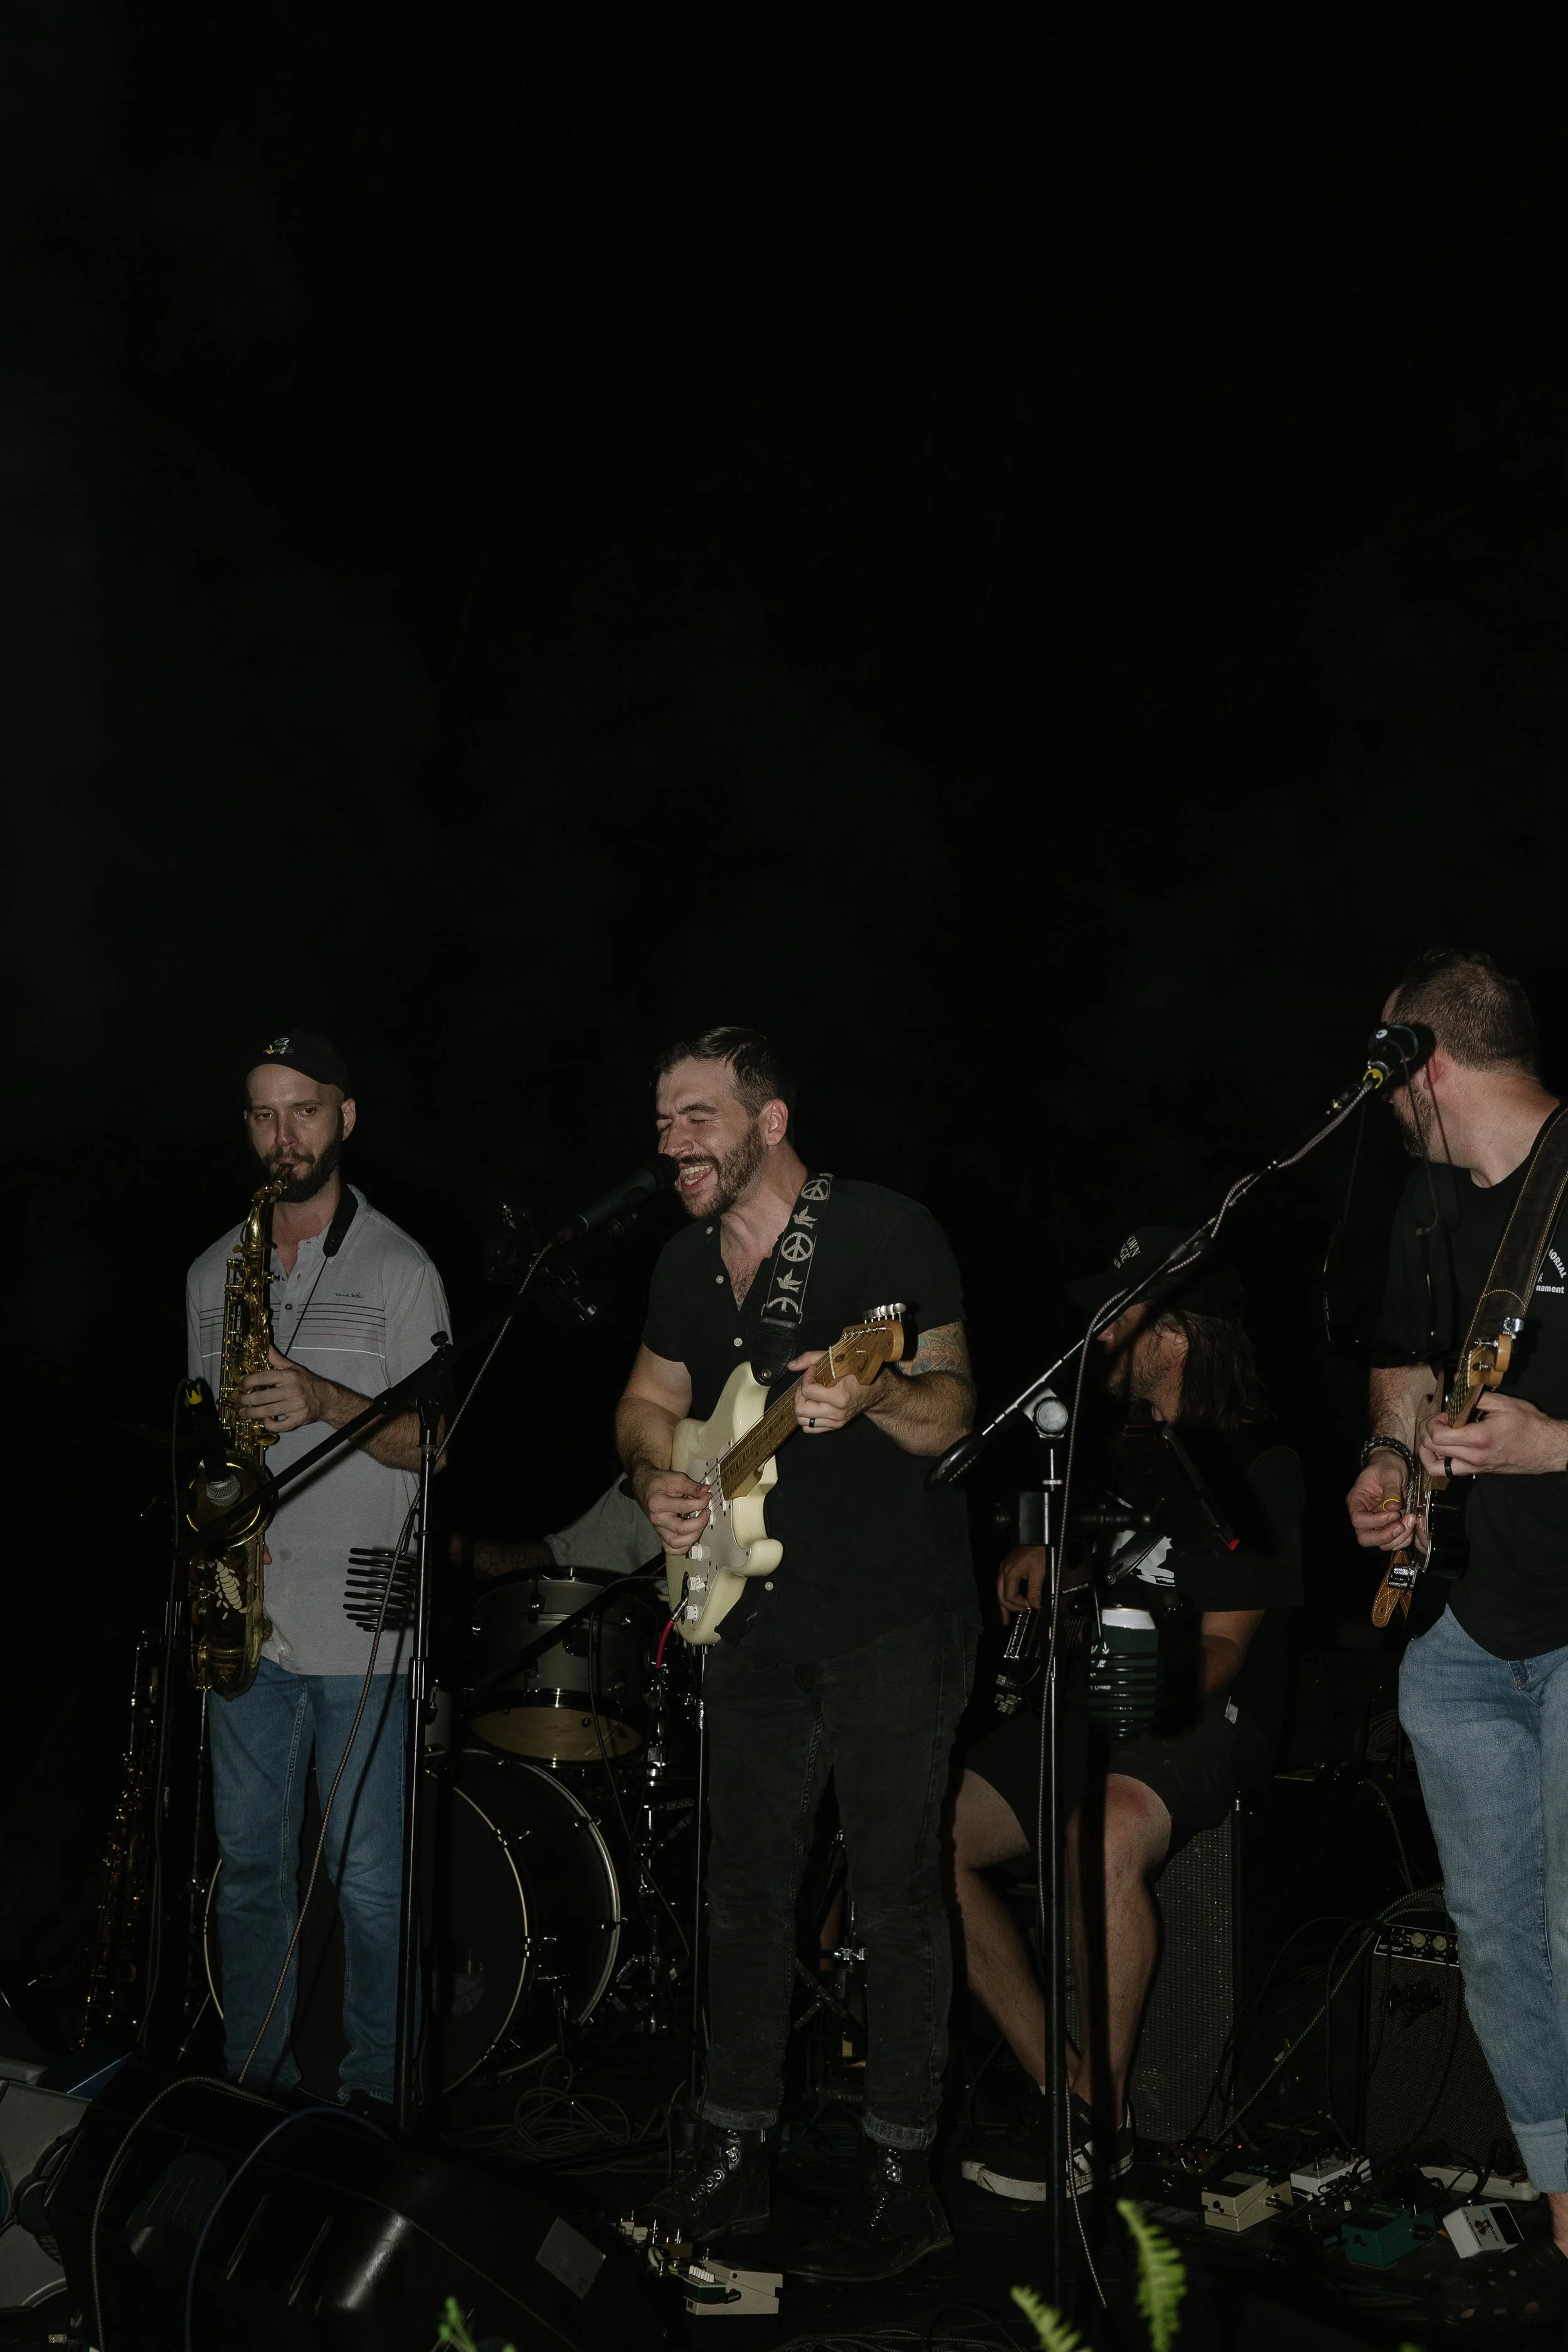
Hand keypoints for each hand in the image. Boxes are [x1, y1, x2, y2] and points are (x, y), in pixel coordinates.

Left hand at [236, 1343, 324, 1432]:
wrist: (327, 1399)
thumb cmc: (308, 1383)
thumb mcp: (293, 1368)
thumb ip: (276, 1358)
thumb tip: (264, 1345)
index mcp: (290, 1376)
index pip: (264, 1377)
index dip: (248, 1382)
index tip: (241, 1386)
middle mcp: (293, 1390)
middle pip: (262, 1397)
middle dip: (246, 1400)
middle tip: (239, 1401)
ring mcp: (296, 1406)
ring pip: (268, 1412)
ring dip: (251, 1414)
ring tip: (243, 1413)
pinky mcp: (299, 1419)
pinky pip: (280, 1426)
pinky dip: (269, 1425)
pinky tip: (265, 1420)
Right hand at [635, 1468, 710, 1553]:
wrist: (646, 1486)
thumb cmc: (658, 1483)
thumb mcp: (675, 1478)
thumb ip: (691, 1486)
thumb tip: (705, 1491)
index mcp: (657, 1503)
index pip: (685, 1507)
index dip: (701, 1502)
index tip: (706, 1496)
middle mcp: (657, 1519)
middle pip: (681, 1529)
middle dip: (699, 1522)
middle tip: (706, 1512)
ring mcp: (658, 1528)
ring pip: (676, 1543)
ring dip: (693, 1536)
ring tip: (700, 1524)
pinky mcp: (661, 1534)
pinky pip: (671, 1548)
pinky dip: (683, 1547)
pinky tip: (690, 1536)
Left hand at [790, 1350, 880, 1434]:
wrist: (876, 1389)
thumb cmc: (857, 1372)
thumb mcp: (836, 1359)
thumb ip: (811, 1358)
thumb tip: (791, 1366)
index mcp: (840, 1396)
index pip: (807, 1391)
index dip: (806, 1377)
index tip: (813, 1371)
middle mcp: (838, 1413)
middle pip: (801, 1410)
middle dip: (800, 1394)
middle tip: (808, 1384)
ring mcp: (837, 1421)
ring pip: (803, 1422)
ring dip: (802, 1407)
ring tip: (810, 1395)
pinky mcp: (836, 1426)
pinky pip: (811, 1429)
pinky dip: (807, 1418)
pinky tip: (814, 1405)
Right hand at [997, 1544, 1045, 1621]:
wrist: (1037, 1538)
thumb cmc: (1038, 1551)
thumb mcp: (1039, 1571)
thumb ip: (1035, 1590)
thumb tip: (1035, 1605)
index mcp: (1010, 1573)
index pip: (1010, 1596)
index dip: (1020, 1604)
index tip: (1032, 1605)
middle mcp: (1003, 1572)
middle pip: (1001, 1596)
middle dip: (1009, 1608)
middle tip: (1017, 1616)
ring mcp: (1003, 1569)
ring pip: (999, 1591)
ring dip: (1003, 1605)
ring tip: (1004, 1619)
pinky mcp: (1007, 1568)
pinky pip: (1003, 1585)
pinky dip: (1004, 1596)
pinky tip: (1006, 1602)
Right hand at [1345, 1459, 1415, 1551]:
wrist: (1393, 1464)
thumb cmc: (1387, 1465)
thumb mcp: (1390, 1473)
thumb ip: (1391, 1490)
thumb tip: (1393, 1507)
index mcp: (1357, 1500)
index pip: (1358, 1520)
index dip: (1376, 1521)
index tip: (1394, 1513)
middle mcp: (1364, 1514)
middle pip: (1365, 1538)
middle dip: (1385, 1536)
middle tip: (1401, 1525)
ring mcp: (1376, 1522)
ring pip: (1381, 1543)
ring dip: (1398, 1537)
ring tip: (1411, 1520)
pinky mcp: (1388, 1525)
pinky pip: (1393, 1540)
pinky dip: (1404, 1537)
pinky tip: (1411, 1524)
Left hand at [1419, 1392, 1567, 1478]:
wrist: (1546, 1447)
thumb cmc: (1530, 1425)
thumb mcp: (1503, 1404)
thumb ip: (1475, 1396)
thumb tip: (1457, 1383)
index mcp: (1479, 1438)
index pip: (1438, 1436)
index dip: (1433, 1422)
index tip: (1442, 1413)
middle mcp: (1474, 1457)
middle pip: (1431, 1449)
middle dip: (1426, 1431)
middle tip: (1435, 1420)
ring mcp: (1475, 1467)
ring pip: (1435, 1466)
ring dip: (1427, 1450)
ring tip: (1433, 1436)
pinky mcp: (1477, 1471)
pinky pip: (1449, 1471)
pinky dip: (1439, 1460)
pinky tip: (1443, 1448)